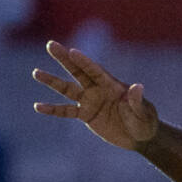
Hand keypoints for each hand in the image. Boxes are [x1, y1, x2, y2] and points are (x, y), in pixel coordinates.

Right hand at [33, 41, 160, 151]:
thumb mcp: (143, 112)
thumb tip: (137, 87)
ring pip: (67, 89)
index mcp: (112, 85)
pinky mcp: (85, 114)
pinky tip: (38, 106)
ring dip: (52, 81)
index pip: (95, 71)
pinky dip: (53, 109)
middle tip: (50, 44)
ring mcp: (90, 101)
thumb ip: (137, 100)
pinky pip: (66, 111)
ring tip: (36, 72)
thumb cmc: (145, 121)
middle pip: (78, 72)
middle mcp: (98, 89)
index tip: (72, 51)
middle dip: (64, 59)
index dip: (84, 62)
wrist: (140, 137)